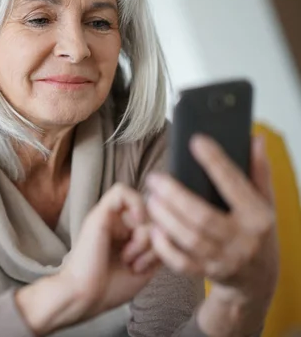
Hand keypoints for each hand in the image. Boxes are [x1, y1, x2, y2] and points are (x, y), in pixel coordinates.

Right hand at [16, 184, 158, 335]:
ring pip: (143, 207)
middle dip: (154, 242)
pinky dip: (136, 205)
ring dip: (144, 237)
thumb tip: (167, 226)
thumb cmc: (110, 288)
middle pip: (153, 216)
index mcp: (126, 236)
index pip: (156, 222)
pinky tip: (136, 225)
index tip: (151, 265)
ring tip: (129, 259)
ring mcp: (107, 217)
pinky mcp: (99, 214)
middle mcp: (117, 224)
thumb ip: (158, 245)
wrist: (84, 296)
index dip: (161, 240)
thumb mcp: (145, 267)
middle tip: (138, 264)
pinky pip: (122, 192)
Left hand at [145, 135, 278, 334]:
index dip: (215, 163)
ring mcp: (224, 258)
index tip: (196, 142)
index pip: (235, 185)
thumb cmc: (257, 230)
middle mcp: (242, 239)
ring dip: (165, 218)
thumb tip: (255, 138)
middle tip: (155, 178)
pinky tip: (153, 228)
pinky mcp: (207, 272)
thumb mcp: (264, 200)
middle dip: (175, 196)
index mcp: (257, 216)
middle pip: (203, 216)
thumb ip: (258, 170)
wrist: (259, 276)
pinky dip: (164, 247)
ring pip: (189, 239)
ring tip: (151, 199)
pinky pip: (181, 262)